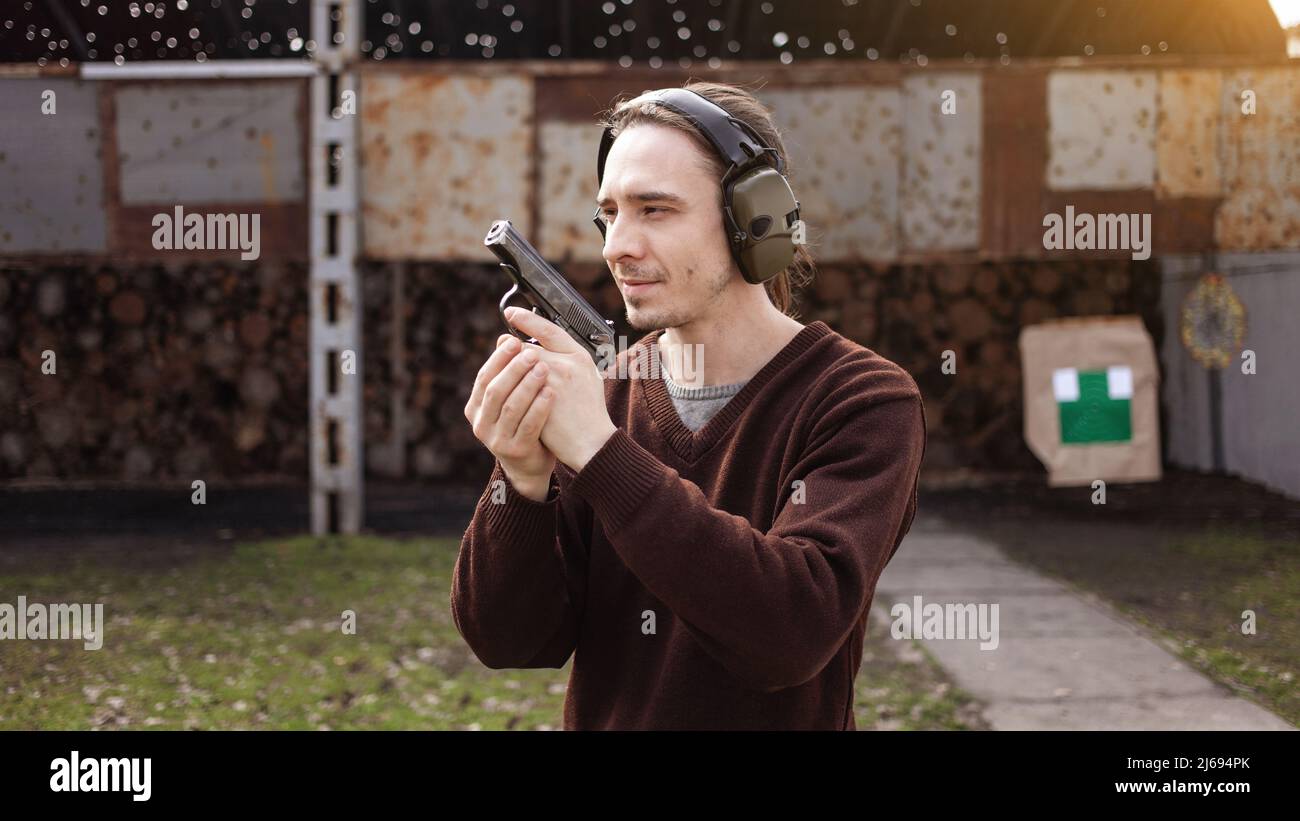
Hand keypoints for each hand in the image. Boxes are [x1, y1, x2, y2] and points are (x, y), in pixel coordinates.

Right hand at [464, 333, 556, 495]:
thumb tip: (505, 339)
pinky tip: (551, 392)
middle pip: (495, 391)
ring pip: (511, 407)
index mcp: (476, 408)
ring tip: (543, 369)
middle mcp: (481, 424)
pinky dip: (540, 407)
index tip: (514, 341)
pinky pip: (528, 425)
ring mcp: (496, 440)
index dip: (499, 359)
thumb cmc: (521, 425)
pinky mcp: (515, 450)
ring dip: (528, 385)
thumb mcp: (509, 399)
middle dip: (514, 369)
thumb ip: (507, 374)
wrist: (528, 465)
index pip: (484, 378)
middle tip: (531, 353)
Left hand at [504, 307, 616, 471]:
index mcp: (579, 356)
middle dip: (512, 350)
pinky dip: (511, 388)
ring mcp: (553, 382)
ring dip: (509, 369)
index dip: (528, 319)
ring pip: (519, 367)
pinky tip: (508, 392)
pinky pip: (517, 388)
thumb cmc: (589, 410)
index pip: (549, 329)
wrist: (592, 441)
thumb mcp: (586, 376)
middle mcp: (566, 365)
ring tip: (503, 374)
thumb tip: (531, 346)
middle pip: (527, 348)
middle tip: (502, 349)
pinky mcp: (541, 400)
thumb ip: (563, 358)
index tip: (511, 313)